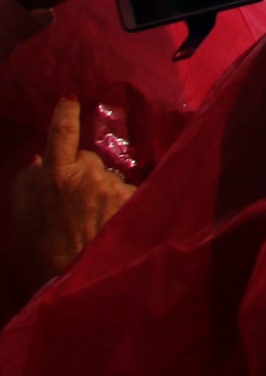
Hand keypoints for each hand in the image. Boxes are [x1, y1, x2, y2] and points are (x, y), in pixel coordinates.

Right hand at [4, 100, 132, 290]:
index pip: (62, 133)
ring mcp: (112, 185)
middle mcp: (88, 174)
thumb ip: (29, 179)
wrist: (73, 276)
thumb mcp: (23, 212)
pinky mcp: (132, 197)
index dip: (66, 113)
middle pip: (88, 156)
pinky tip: (110, 220)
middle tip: (76, 201)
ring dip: (101, 187)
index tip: (71, 98)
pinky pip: (124, 189)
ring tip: (93, 217)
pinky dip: (118, 200)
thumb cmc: (43, 246)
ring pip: (107, 174)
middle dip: (83, 170)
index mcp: (56, 175)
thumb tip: (41, 157)